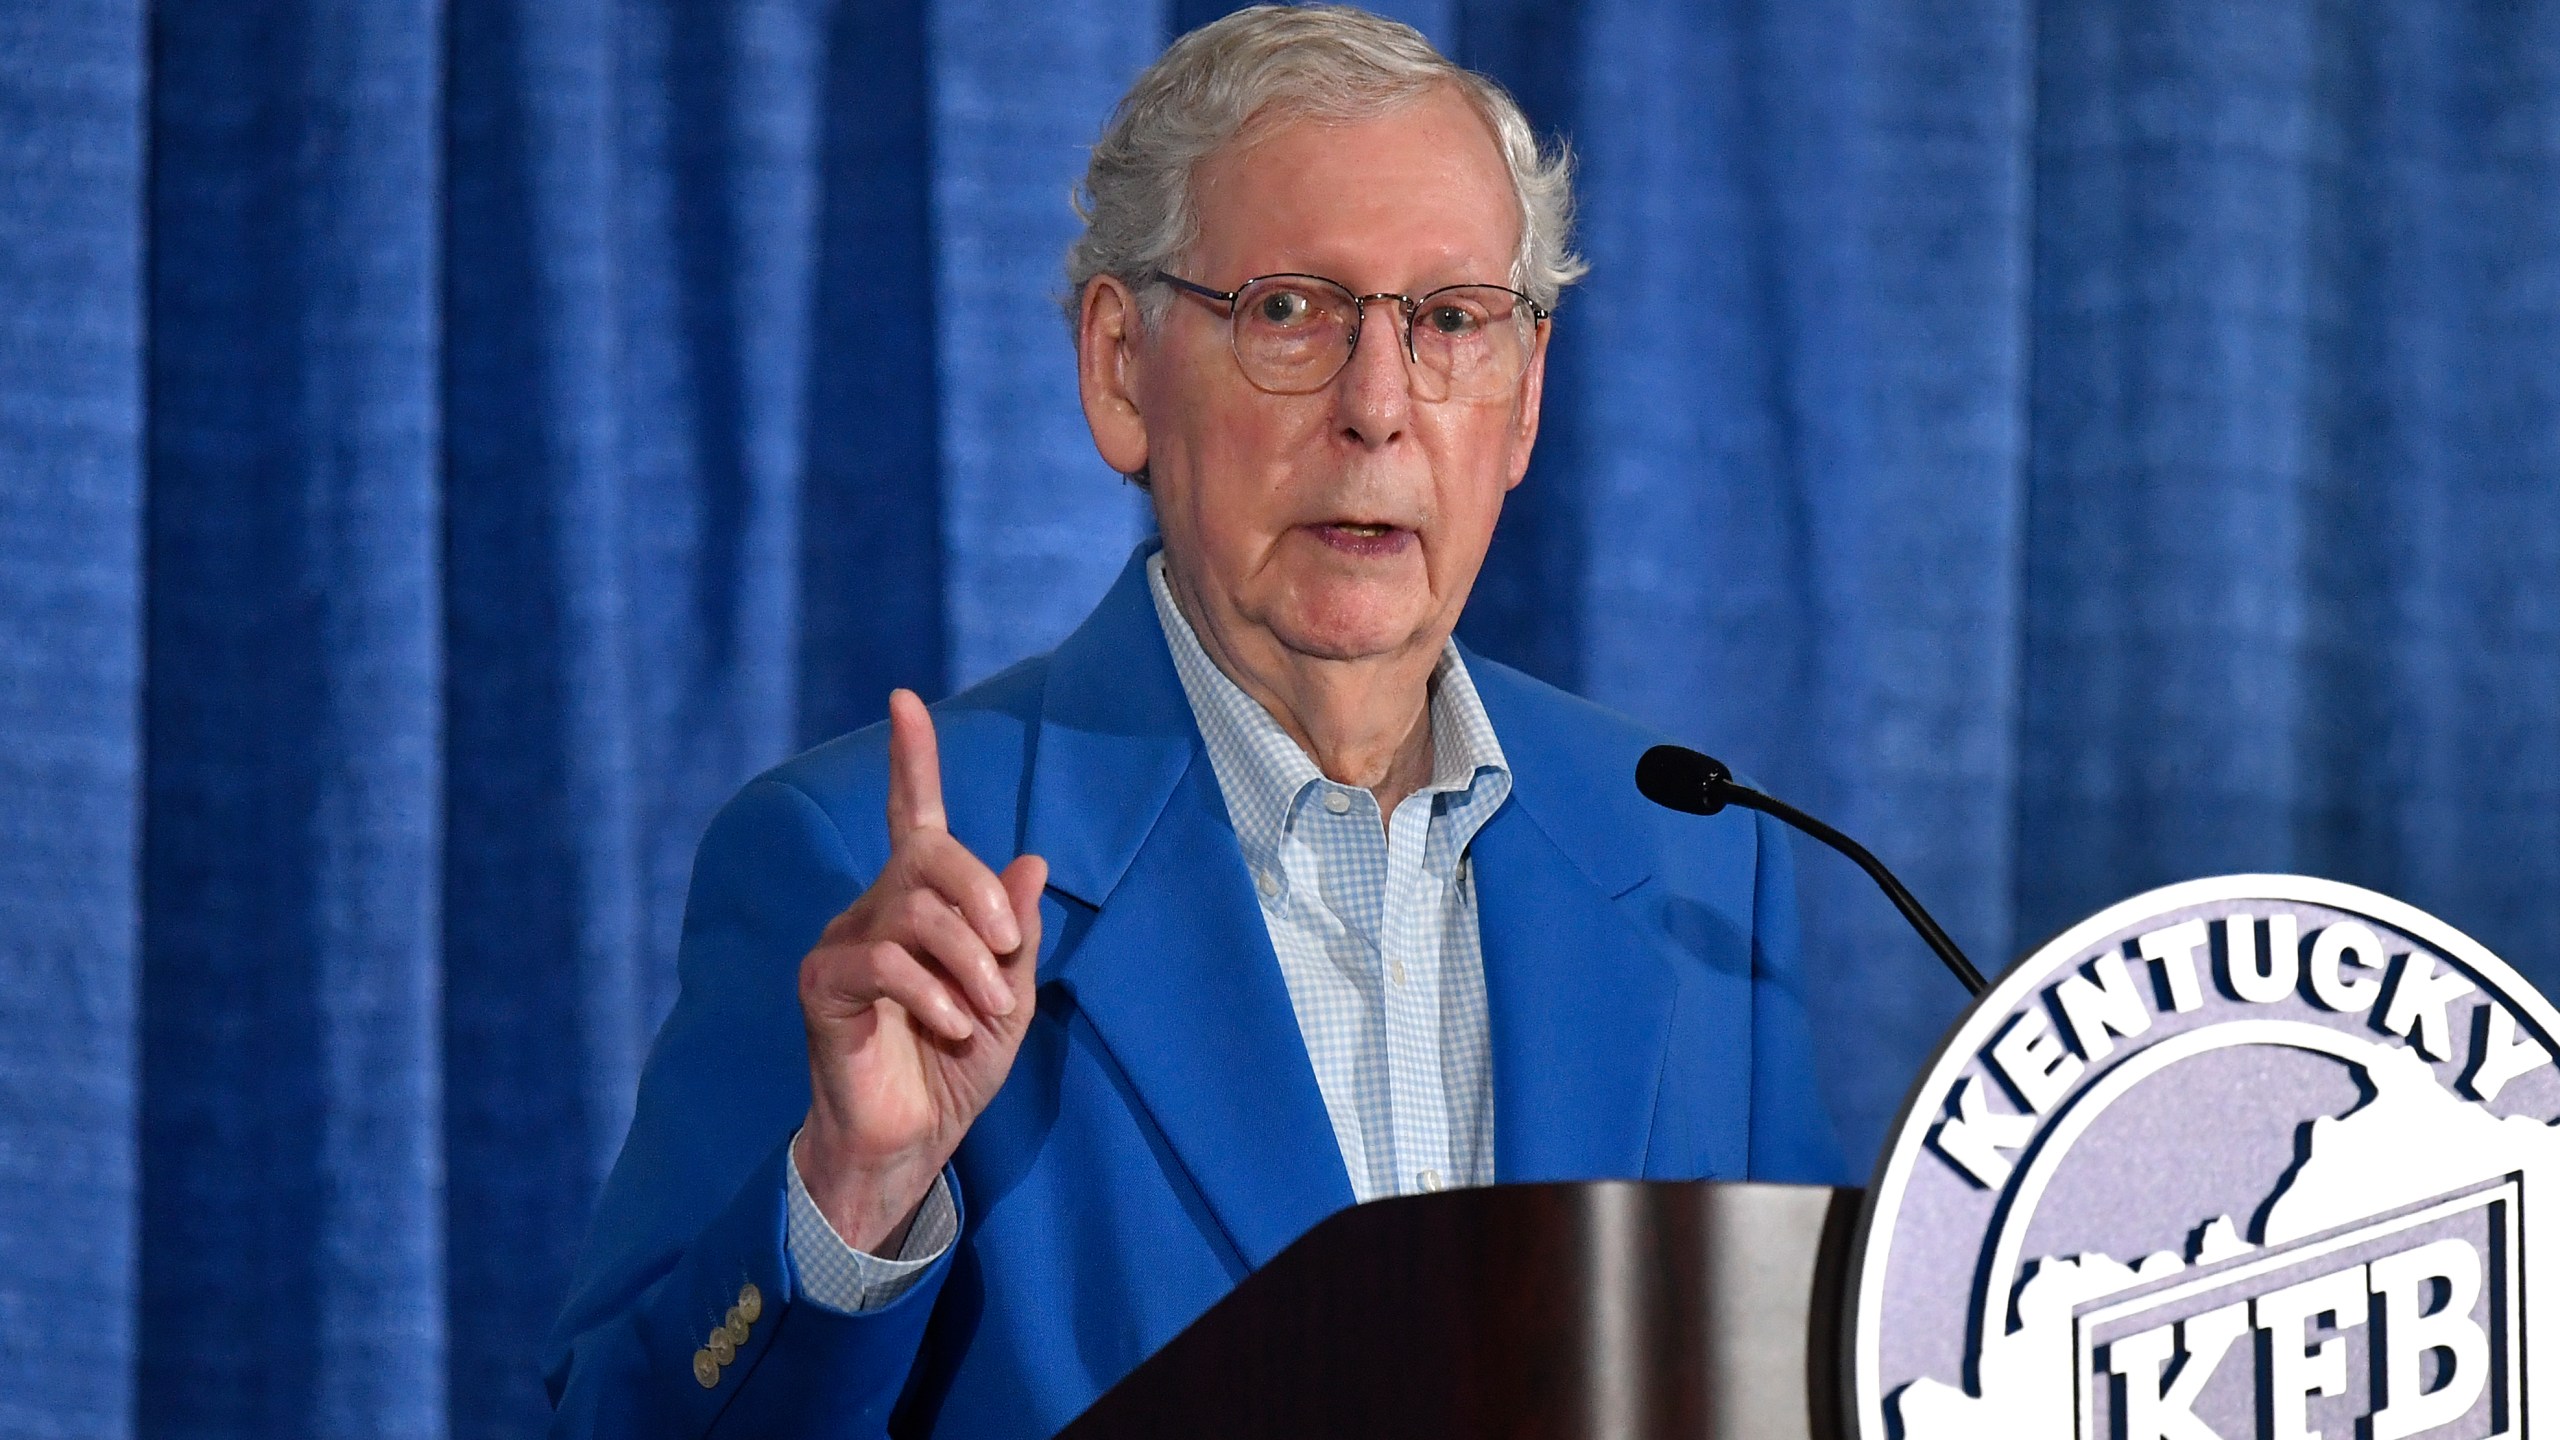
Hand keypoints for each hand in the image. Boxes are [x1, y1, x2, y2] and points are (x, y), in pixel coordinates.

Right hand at [793, 689, 1045, 1253]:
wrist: (908, 1142)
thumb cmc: (954, 1070)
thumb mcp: (1009, 1000)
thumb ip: (1017, 934)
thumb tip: (1031, 859)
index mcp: (918, 905)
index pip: (913, 816)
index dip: (911, 759)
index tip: (904, 700)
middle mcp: (873, 909)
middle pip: (928, 855)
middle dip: (980, 894)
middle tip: (1006, 949)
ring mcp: (842, 943)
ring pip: (912, 907)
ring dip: (967, 959)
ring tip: (981, 1009)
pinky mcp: (822, 985)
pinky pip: (881, 960)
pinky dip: (931, 992)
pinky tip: (949, 1026)